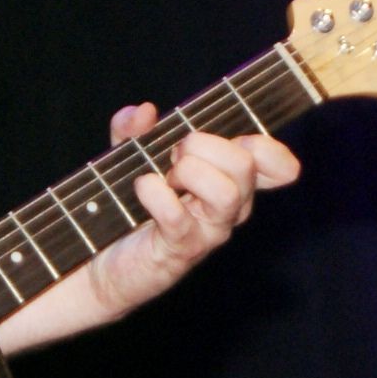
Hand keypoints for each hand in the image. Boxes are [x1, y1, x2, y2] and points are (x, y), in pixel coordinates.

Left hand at [79, 102, 300, 323]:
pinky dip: (156, 193)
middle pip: (244, 165)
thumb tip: (144, 111)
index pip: (274, 165)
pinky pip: (179, 216)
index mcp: (228, 182)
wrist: (102, 266)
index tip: (237, 141)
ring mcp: (208, 231)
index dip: (268, 148)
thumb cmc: (126, 212)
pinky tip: (143, 187)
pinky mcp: (182, 250)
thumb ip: (132, 131)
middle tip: (173, 158)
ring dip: (189, 172)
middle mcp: (228, 208)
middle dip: (202, 146)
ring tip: (164, 178)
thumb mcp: (127, 160)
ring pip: (226, 193)